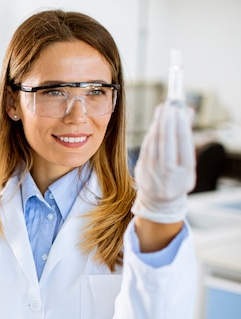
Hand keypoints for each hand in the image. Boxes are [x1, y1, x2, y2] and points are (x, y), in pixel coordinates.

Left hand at [132, 102, 195, 223]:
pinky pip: (146, 149)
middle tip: (170, 106)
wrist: (159, 202)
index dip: (181, 126)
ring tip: (162, 110)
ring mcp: (154, 173)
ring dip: (158, 125)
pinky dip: (150, 135)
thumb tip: (187, 112)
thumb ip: (187, 140)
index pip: (184, 145)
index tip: (180, 111)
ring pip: (155, 145)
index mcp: (185, 173)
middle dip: (168, 122)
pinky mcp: (142, 171)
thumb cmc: (178, 178)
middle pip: (168, 143)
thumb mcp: (188, 164)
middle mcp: (169, 174)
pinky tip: (154, 124)